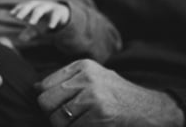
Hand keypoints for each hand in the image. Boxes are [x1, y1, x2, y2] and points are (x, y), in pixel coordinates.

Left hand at [11, 0, 69, 40]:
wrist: (63, 14)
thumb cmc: (45, 19)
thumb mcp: (37, 27)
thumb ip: (29, 32)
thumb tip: (21, 39)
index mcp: (33, 6)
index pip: (24, 6)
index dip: (18, 9)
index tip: (12, 14)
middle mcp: (40, 5)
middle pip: (30, 5)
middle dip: (24, 11)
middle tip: (18, 18)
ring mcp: (49, 7)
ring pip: (40, 9)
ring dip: (35, 15)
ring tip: (31, 23)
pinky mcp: (59, 11)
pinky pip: (55, 15)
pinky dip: (52, 20)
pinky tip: (50, 27)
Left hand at [35, 59, 184, 126]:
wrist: (149, 107)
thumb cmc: (116, 93)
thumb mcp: (93, 76)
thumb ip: (65, 80)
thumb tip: (35, 88)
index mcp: (81, 65)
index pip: (44, 85)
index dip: (46, 99)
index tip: (56, 105)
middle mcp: (85, 77)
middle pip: (45, 101)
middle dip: (51, 114)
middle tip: (64, 118)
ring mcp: (92, 95)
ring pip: (56, 118)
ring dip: (63, 126)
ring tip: (77, 122)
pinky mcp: (100, 113)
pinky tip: (88, 126)